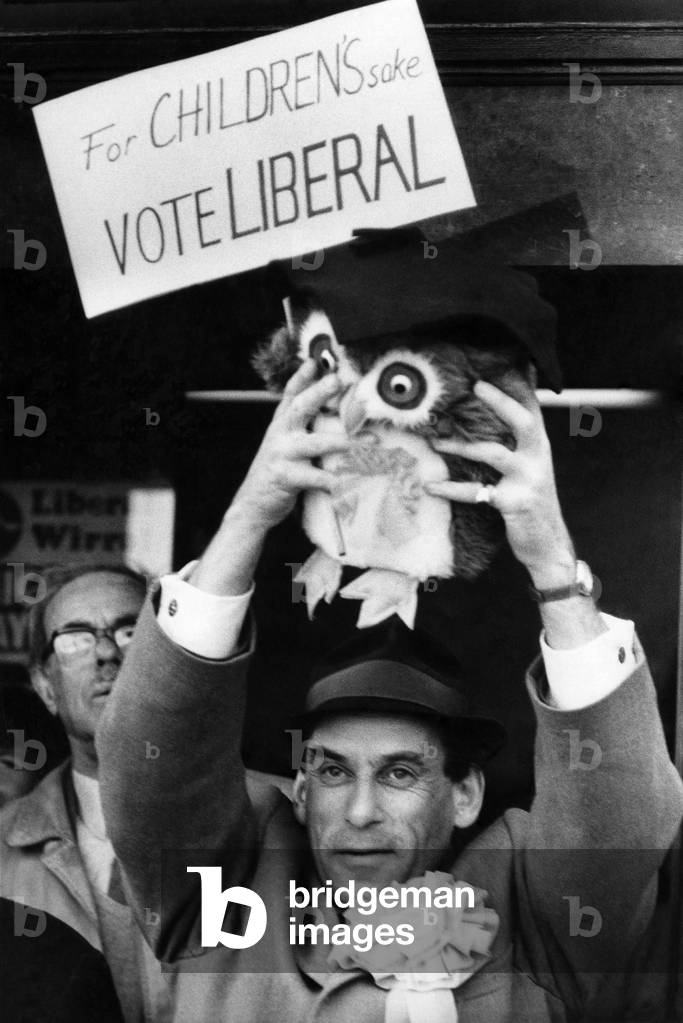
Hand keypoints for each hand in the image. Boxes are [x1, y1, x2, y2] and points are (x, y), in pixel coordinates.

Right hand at [231, 359, 349, 535]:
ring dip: (346, 442)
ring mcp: (282, 455)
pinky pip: (317, 477)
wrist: (253, 505)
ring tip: (371, 441)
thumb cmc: (278, 472)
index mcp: (281, 424)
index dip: (302, 377)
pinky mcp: (286, 477)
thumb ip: (302, 428)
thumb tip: (334, 413)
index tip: (316, 361)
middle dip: (319, 392)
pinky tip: (356, 480)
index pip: (291, 394)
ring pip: (316, 444)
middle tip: (338, 380)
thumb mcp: (285, 444)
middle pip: (300, 408)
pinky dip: (338, 479)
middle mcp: (279, 434)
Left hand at [425, 376, 574, 588]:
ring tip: (434, 442)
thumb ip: (516, 446)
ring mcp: (528, 480)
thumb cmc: (530, 503)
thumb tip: (493, 421)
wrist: (548, 545)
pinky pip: (477, 492)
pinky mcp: (514, 503)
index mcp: (539, 448)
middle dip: (501, 401)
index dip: (520, 386)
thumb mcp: (529, 470)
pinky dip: (452, 488)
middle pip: (525, 421)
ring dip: (460, 446)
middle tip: (477, 385)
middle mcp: (538, 459)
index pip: (532, 409)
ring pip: (493, 453)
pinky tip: (431, 486)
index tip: (503, 364)